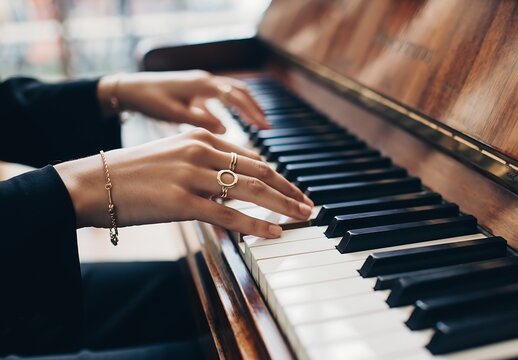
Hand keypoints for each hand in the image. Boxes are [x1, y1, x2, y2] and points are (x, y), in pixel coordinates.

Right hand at [54, 129, 312, 237]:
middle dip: (289, 190)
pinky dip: (255, 224)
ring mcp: (193, 175)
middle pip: (259, 172)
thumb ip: (206, 165)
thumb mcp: (174, 157)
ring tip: (302, 217)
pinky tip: (274, 232)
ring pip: (251, 191)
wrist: (91, 182)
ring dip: (282, 206)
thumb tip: (234, 186)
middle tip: (308, 205)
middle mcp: (201, 152)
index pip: (251, 158)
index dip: (278, 177)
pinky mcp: (183, 201)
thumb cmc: (131, 173)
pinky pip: (229, 214)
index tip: (293, 191)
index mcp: (200, 138)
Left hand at [97, 70, 269, 132]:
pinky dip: (233, 107)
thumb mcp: (172, 113)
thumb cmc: (148, 100)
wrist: (129, 88)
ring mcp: (202, 83)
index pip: (234, 96)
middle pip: (239, 91)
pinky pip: (221, 96)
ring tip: (259, 123)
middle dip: (256, 108)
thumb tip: (225, 128)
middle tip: (268, 127)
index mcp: (201, 85)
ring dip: (247, 106)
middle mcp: (205, 80)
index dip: (251, 112)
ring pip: (233, 91)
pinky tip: (234, 122)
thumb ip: (199, 120)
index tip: (264, 127)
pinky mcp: (197, 89)